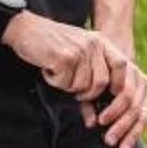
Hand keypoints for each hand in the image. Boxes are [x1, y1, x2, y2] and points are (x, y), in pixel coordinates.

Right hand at [6, 12, 146, 147]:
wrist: (24, 29)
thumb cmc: (51, 47)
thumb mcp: (77, 55)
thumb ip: (91, 77)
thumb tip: (96, 118)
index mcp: (101, 42)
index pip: (122, 65)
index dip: (119, 85)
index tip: (109, 99)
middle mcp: (94, 43)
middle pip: (102, 81)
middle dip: (90, 96)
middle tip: (75, 94)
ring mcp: (80, 49)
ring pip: (83, 86)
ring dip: (69, 87)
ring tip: (58, 74)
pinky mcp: (64, 57)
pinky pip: (66, 83)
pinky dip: (56, 82)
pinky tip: (48, 69)